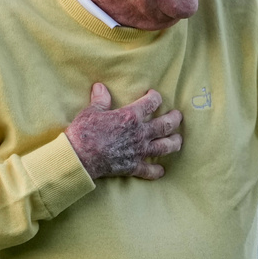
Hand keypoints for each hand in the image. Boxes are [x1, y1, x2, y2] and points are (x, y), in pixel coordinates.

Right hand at [65, 83, 182, 179]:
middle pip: (165, 125)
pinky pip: (149, 170)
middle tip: (178, 116)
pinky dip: (156, 171)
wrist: (79, 157)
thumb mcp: (91, 111)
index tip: (155, 96)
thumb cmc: (84, 132)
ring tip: (178, 140)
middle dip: (174, 119)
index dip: (155, 98)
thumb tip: (100, 87)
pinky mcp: (132, 166)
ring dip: (174, 143)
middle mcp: (139, 133)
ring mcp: (138, 151)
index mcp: (130, 117)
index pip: (150, 103)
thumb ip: (100, 100)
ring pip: (164, 147)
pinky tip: (161, 171)